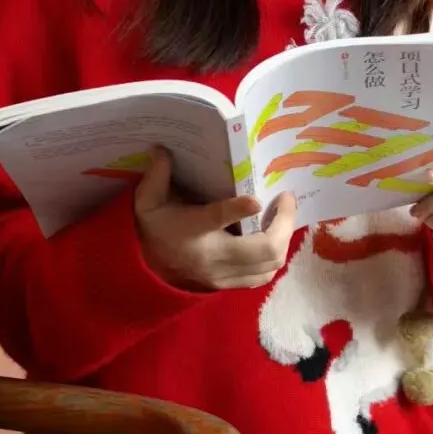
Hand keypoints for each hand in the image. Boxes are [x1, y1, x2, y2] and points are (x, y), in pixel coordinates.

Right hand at [134, 147, 296, 290]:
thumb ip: (156, 176)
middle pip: (262, 250)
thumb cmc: (153, 229)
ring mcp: (224, 276)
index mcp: (192, 230)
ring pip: (269, 265)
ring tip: (284, 214)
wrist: (146, 272)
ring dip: (283, 239)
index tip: (257, 199)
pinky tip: (275, 236)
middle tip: (286, 198)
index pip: (216, 220)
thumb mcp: (148, 201)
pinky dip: (275, 257)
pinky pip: (264, 276)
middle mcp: (213, 257)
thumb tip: (162, 148)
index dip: (238, 209)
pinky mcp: (230, 285)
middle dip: (283, 223)